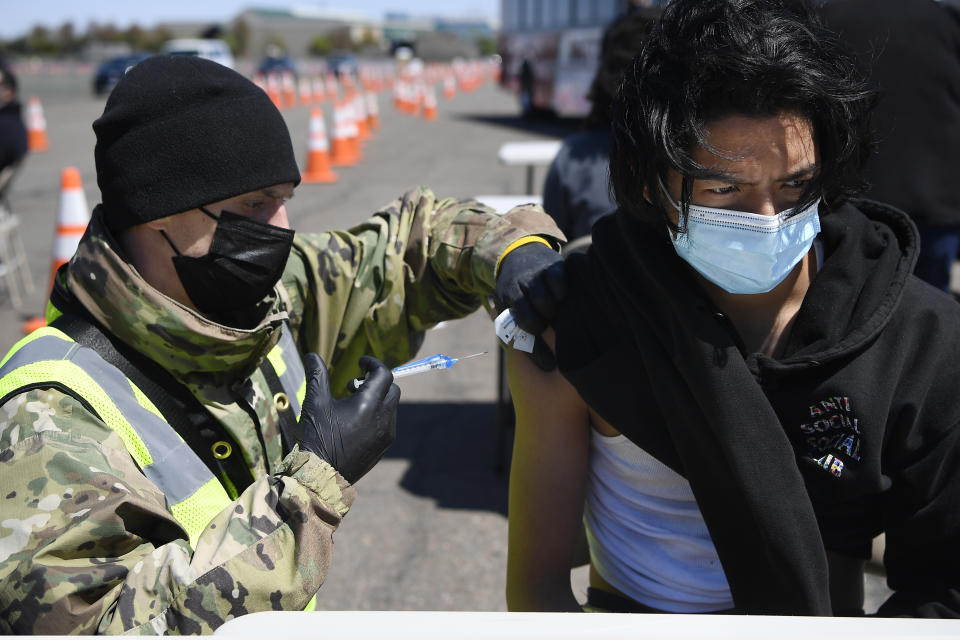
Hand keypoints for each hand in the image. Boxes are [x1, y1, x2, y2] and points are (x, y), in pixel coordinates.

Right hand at [298, 354, 399, 483]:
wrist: (321, 478)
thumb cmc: (317, 437)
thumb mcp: (314, 402)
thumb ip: (317, 375)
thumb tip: (311, 354)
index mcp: (369, 404)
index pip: (384, 373)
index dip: (372, 363)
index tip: (360, 362)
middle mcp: (384, 418)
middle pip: (392, 389)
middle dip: (376, 381)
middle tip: (352, 386)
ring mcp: (386, 435)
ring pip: (390, 407)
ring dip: (377, 399)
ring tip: (351, 405)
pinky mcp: (383, 448)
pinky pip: (387, 424)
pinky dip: (377, 416)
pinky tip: (355, 423)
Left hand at [494, 241, 565, 369]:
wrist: (520, 253)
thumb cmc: (517, 291)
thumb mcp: (509, 308)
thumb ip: (516, 332)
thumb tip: (537, 360)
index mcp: (506, 297)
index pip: (519, 327)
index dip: (535, 348)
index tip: (549, 364)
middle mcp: (518, 284)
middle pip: (533, 317)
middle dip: (543, 326)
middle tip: (548, 326)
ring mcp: (535, 273)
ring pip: (546, 302)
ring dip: (552, 312)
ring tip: (554, 313)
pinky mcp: (552, 264)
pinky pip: (559, 283)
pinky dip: (561, 292)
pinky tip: (560, 296)